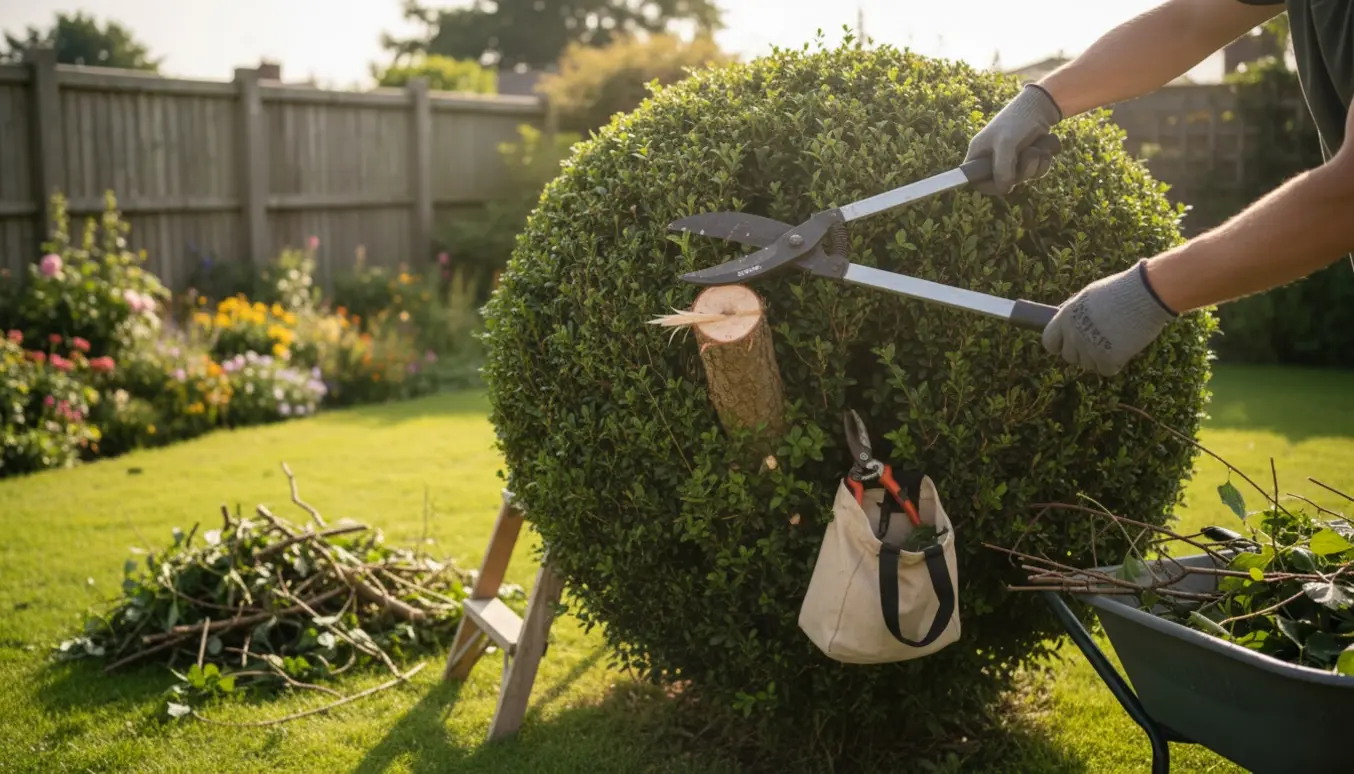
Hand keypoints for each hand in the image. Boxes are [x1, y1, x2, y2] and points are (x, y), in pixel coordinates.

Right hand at [965, 84, 1062, 195]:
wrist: (1041, 106)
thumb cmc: (1017, 121)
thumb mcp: (1006, 144)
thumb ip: (1002, 169)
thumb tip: (1004, 190)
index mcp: (978, 154)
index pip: (976, 181)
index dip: (989, 186)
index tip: (1004, 185)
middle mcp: (993, 159)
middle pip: (1003, 182)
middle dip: (1020, 172)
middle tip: (1026, 155)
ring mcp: (1011, 160)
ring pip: (1023, 178)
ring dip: (1034, 164)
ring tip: (1035, 147)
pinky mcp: (1027, 159)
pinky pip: (1036, 172)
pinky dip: (1043, 162)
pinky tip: (1044, 149)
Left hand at [1041, 261, 1177, 375]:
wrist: (1145, 294)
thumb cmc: (1120, 291)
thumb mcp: (1090, 296)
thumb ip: (1075, 313)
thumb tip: (1065, 326)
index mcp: (1065, 317)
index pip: (1049, 342)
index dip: (1059, 345)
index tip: (1069, 345)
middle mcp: (1073, 334)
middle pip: (1069, 357)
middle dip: (1082, 352)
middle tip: (1100, 340)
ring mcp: (1089, 348)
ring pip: (1088, 364)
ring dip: (1100, 356)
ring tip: (1116, 338)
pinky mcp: (1107, 358)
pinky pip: (1106, 370)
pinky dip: (1115, 363)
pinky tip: (1125, 347)